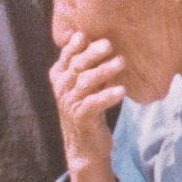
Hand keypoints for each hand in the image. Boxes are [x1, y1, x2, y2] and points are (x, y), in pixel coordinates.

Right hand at [50, 31, 125, 181]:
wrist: (86, 147)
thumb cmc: (89, 110)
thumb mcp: (86, 86)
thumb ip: (89, 66)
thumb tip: (103, 40)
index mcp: (60, 78)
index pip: (66, 57)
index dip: (74, 46)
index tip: (86, 34)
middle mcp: (61, 89)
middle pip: (76, 66)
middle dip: (92, 54)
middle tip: (109, 44)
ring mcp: (70, 104)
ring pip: (85, 83)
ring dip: (104, 71)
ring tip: (121, 63)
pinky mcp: (81, 119)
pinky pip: (93, 104)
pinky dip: (107, 96)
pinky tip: (122, 91)